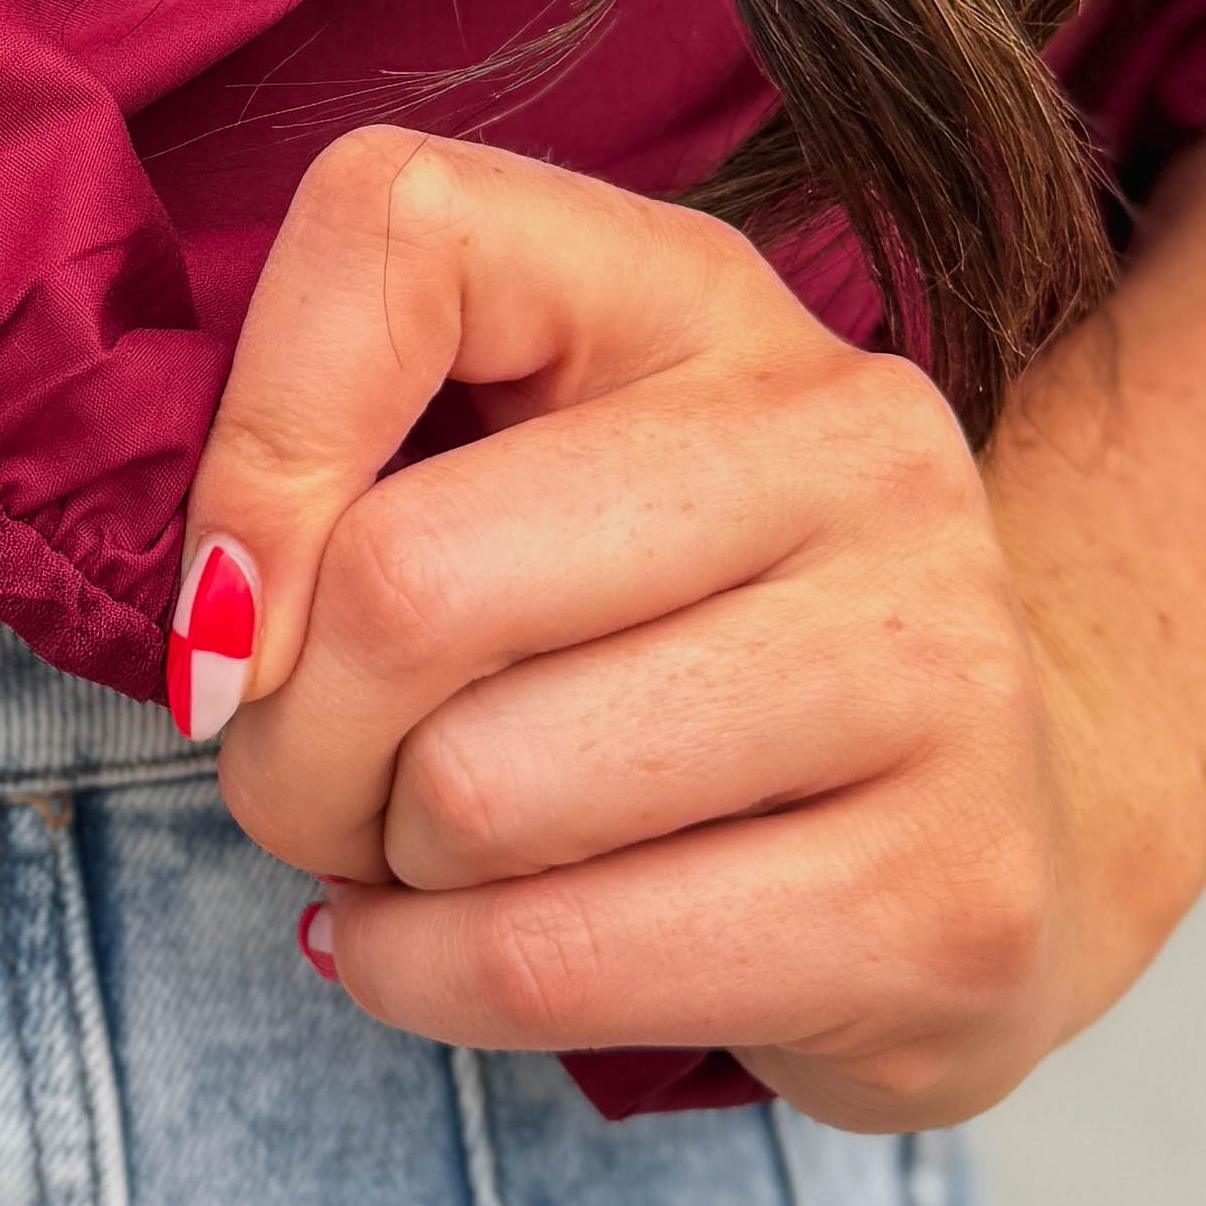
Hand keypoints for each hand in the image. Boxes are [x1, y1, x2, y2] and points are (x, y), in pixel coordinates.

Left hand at [184, 132, 1170, 1132]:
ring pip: (473, 794)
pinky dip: (432, 981)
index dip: (255, 440)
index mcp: (706, 294)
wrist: (989, 833)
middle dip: (289, 739)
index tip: (238, 596)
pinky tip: (466, 952)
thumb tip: (216, 633)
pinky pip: (551, 963)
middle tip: (318, 787)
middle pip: (407, 581)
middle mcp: (854, 439)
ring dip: (379, 872)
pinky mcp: (943, 899)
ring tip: (438, 860)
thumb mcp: (517, 483)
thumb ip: (342, 468)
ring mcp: (933, 666)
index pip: (402, 224)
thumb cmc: (670, 648)